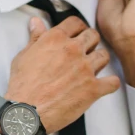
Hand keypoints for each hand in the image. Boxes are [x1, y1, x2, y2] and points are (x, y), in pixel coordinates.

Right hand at [4, 16, 119, 134]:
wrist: (26, 112)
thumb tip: (36, 23)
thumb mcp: (23, 57)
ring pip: (104, 56)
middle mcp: (73, 50)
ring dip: (99, 61)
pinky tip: (103, 85)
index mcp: (56, 40)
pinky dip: (110, 84)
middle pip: (93, 36)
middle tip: (84, 52)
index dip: (77, 28)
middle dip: (89, 43)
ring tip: (92, 68)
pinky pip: (112, 82)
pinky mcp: (93, 88)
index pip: (75, 23)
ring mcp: (85, 69)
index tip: (77, 34)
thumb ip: (35, 38)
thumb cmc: (22, 87)